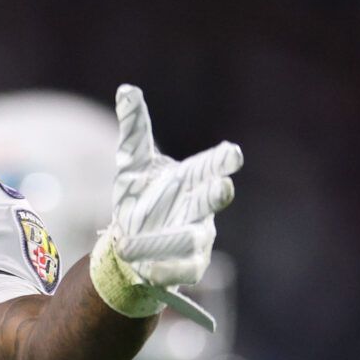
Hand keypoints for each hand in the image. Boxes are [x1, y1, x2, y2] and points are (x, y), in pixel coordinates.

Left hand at [90, 85, 242, 327]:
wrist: (130, 245)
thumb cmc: (140, 199)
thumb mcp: (132, 165)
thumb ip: (136, 129)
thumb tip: (126, 89)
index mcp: (193, 179)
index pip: (212, 165)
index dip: (223, 160)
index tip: (232, 153)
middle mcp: (202, 207)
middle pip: (214, 199)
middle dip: (218, 193)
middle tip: (222, 186)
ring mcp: (200, 237)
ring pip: (192, 237)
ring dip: (165, 240)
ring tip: (138, 243)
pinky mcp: (192, 266)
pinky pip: (185, 270)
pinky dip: (165, 269)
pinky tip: (147, 271)